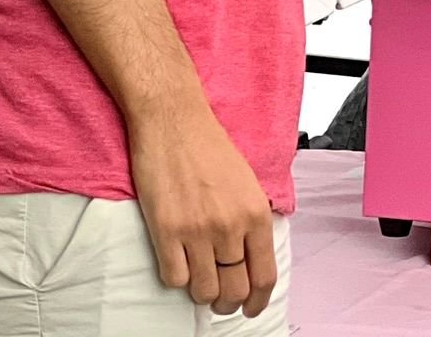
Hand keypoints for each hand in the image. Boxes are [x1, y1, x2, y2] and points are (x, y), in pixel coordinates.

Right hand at [128, 99, 277, 317]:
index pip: (265, 276)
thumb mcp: (247, 183)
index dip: (258, 301)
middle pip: (235, 290)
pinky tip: (177, 263)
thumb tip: (249, 257)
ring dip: (202, 293)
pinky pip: (174, 279)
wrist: (174, 122)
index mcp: (255, 214)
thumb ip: (251, 220)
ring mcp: (197, 231)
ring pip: (204, 291)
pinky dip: (176, 278)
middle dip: (228, 302)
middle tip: (221, 298)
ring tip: (199, 280)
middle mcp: (230, 226)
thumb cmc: (210, 147)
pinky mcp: (166, 231)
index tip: (251, 308)